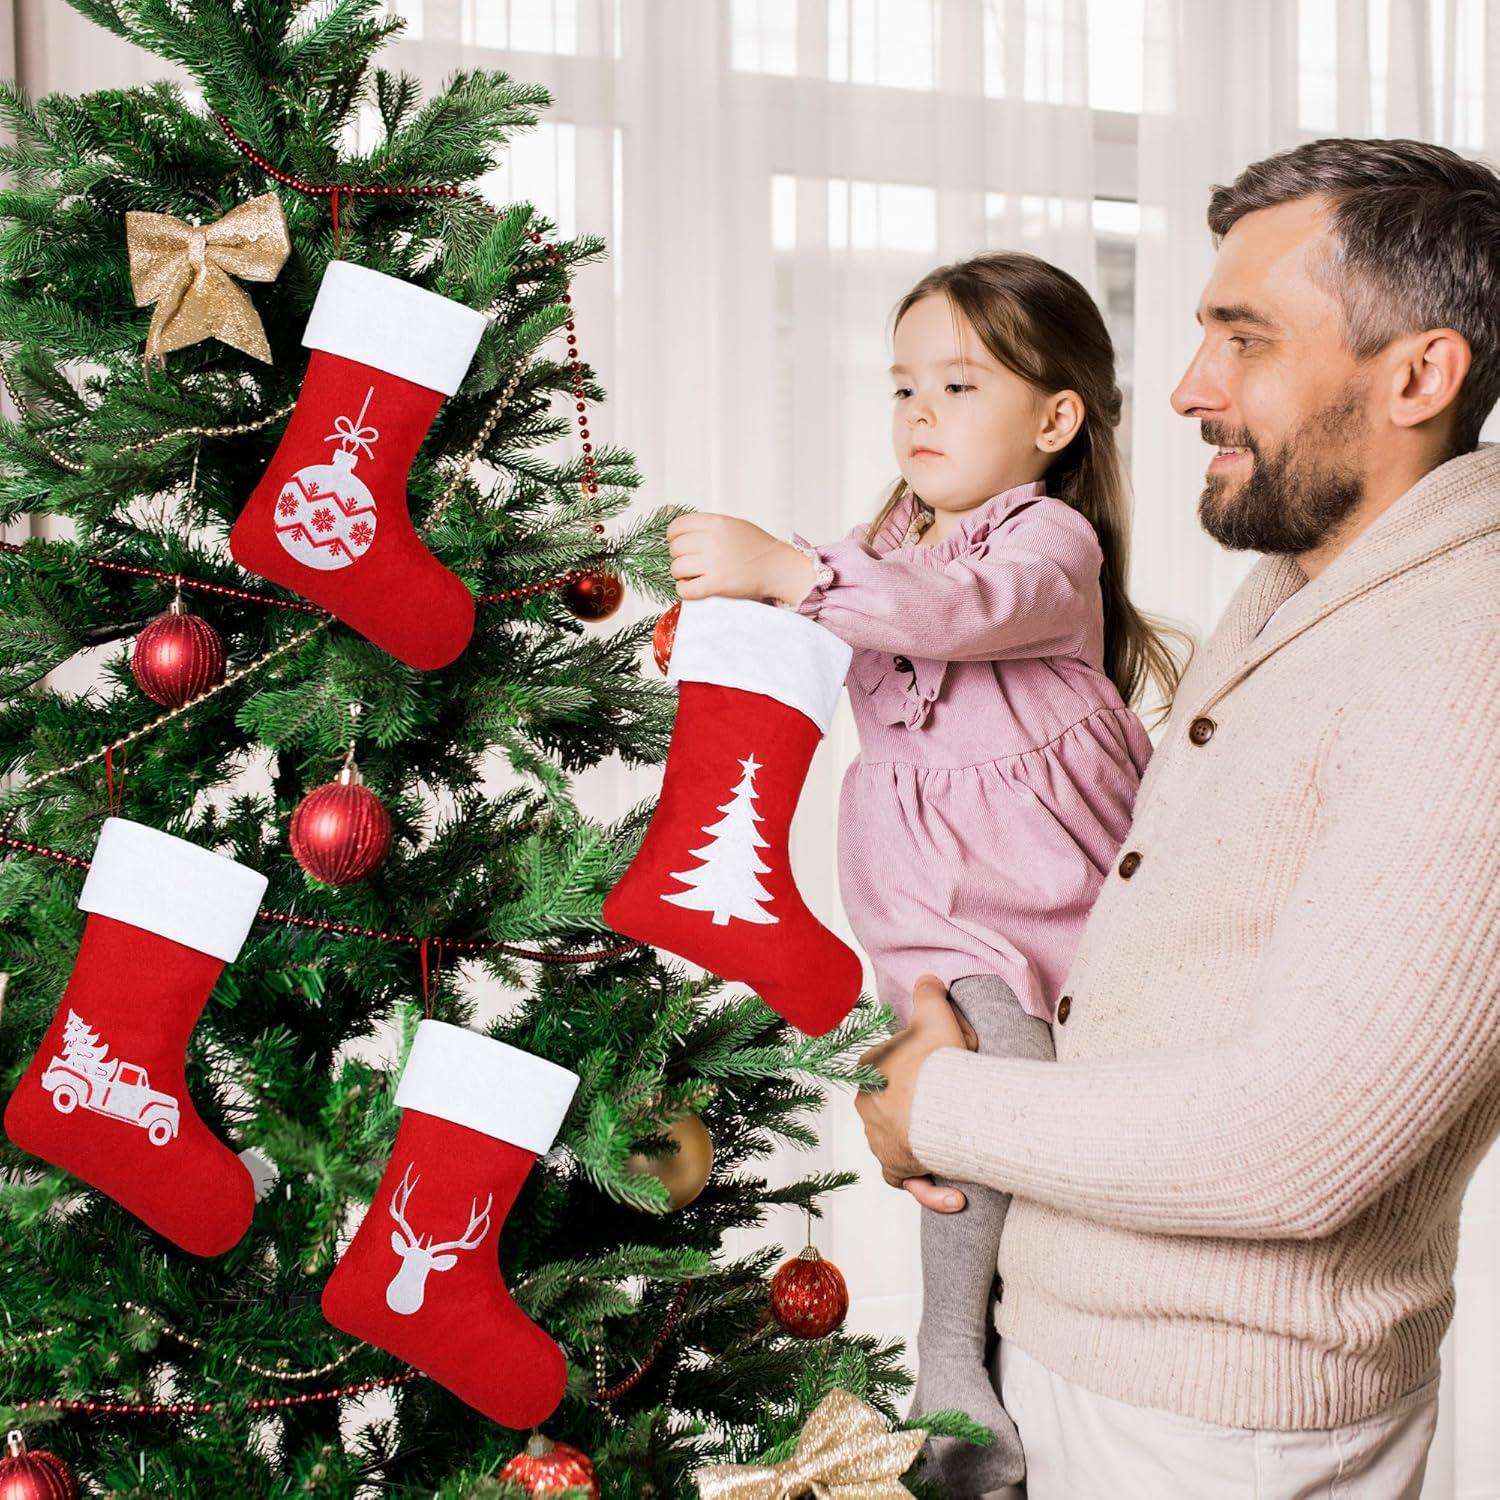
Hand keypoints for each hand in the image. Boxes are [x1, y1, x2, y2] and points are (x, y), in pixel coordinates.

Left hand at [666, 513, 813, 603]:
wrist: (777, 567)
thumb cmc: (756, 547)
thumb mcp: (732, 525)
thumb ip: (708, 526)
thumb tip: (677, 532)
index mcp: (716, 523)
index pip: (677, 527)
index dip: (673, 537)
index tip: (678, 544)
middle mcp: (712, 540)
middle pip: (675, 549)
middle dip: (678, 557)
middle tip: (689, 562)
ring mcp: (714, 563)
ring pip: (676, 569)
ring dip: (681, 575)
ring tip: (692, 576)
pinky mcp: (717, 584)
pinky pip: (685, 589)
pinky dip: (684, 590)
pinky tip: (692, 587)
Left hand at [854, 975, 976, 1207]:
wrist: (948, 1107)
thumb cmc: (941, 1061)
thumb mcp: (937, 1015)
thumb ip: (929, 994)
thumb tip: (927, 977)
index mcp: (869, 1070)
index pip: (892, 1065)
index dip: (923, 1063)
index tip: (949, 1064)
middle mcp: (867, 1106)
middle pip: (898, 1104)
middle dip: (926, 1106)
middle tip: (959, 1103)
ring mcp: (879, 1139)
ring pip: (902, 1142)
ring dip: (929, 1146)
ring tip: (960, 1145)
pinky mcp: (895, 1167)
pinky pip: (909, 1180)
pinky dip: (931, 1188)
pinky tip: (957, 1194)